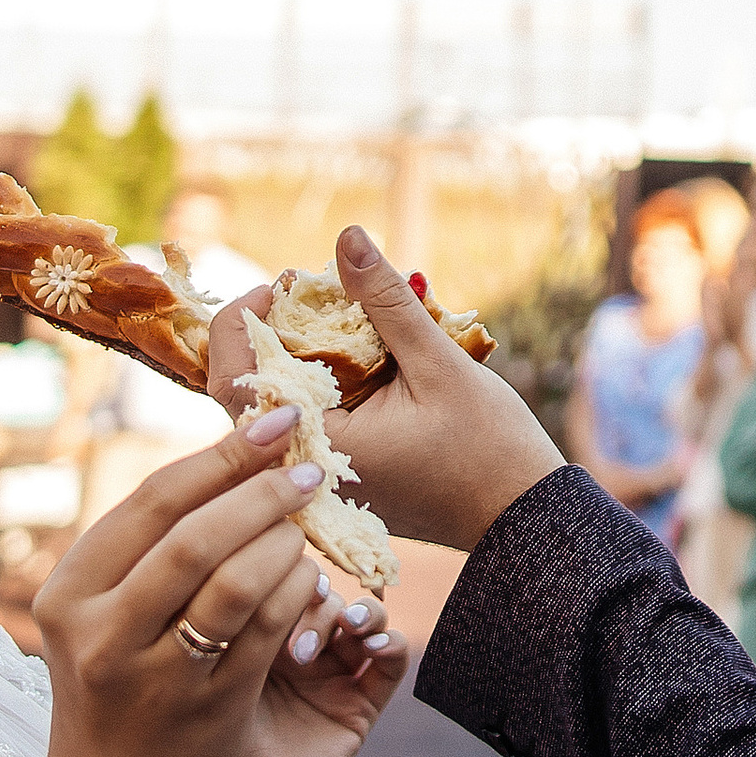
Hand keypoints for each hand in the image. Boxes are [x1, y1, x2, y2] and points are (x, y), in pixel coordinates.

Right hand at [31, 408, 327, 756]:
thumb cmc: (115, 695)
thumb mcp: (103, 619)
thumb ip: (144, 551)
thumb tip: (226, 461)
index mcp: (69, 592)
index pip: (150, 501)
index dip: (218, 455)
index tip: (272, 421)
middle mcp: (100, 631)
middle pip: (192, 533)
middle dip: (260, 488)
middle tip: (308, 465)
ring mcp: (152, 673)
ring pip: (234, 577)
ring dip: (283, 537)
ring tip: (309, 519)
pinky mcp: (206, 707)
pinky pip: (266, 628)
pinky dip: (297, 590)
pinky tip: (312, 575)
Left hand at [208, 587, 405, 756]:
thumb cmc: (206, 740)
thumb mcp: (220, 667)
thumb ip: (243, 620)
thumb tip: (257, 561)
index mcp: (254, 630)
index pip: (284, 578)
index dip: (288, 572)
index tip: (277, 578)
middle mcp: (296, 645)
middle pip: (326, 594)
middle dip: (317, 603)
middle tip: (298, 638)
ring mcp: (332, 673)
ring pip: (362, 618)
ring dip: (358, 613)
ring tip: (346, 628)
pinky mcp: (362, 704)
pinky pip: (391, 662)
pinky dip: (389, 642)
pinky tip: (373, 645)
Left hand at [209, 231, 562, 553]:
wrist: (523, 518)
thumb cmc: (488, 447)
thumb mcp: (438, 364)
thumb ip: (387, 302)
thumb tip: (348, 238)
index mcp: (315, 448)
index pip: (232, 381)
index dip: (242, 321)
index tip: (281, 283)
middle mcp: (304, 471)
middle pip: (247, 391)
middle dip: (268, 332)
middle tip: (303, 292)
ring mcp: (320, 480)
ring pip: (275, 406)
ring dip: (292, 355)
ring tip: (332, 316)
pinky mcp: (340, 479)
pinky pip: (304, 422)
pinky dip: (315, 383)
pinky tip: (351, 355)